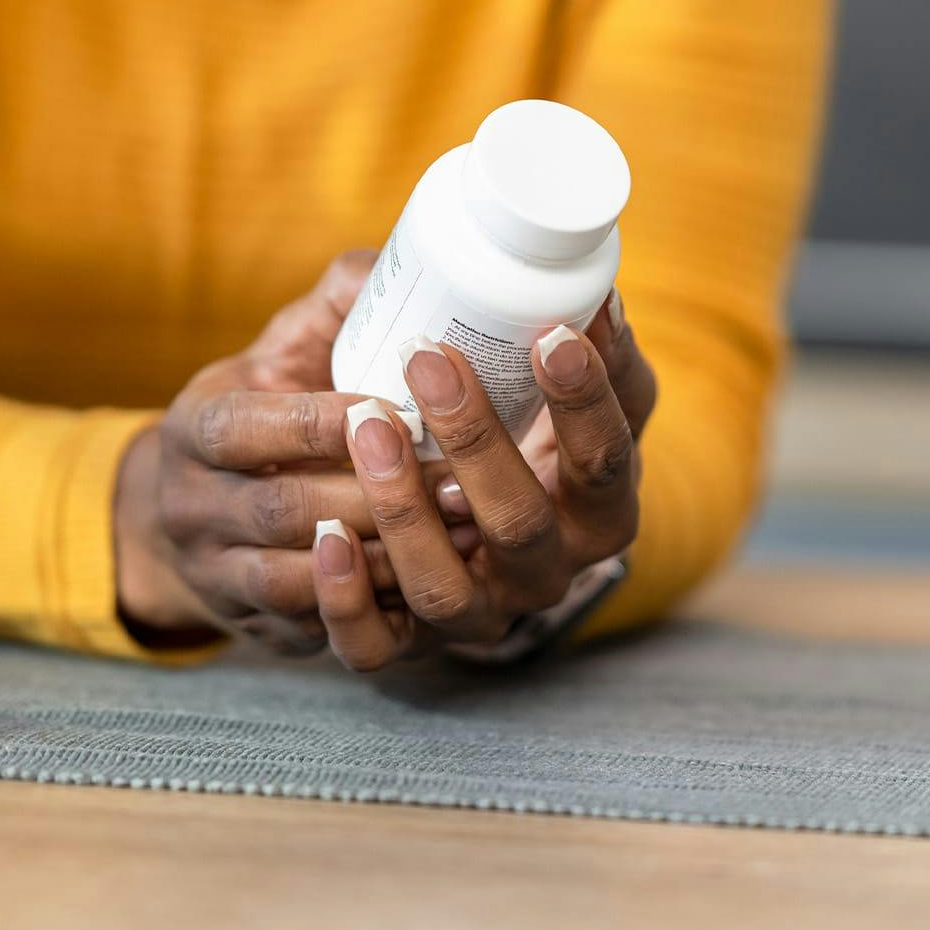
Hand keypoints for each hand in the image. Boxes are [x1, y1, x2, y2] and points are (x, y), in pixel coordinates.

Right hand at [113, 253, 479, 655]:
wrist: (182, 520)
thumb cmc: (255, 417)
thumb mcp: (273, 355)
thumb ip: (333, 308)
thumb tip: (395, 261)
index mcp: (194, 431)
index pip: (242, 428)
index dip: (315, 422)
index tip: (392, 406)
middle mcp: (195, 508)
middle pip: (283, 508)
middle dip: (374, 494)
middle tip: (459, 476)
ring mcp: (220, 577)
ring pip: (298, 581)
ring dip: (383, 557)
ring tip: (460, 530)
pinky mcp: (258, 633)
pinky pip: (315, 636)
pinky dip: (375, 611)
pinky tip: (438, 583)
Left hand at [313, 290, 655, 670]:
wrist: (457, 521)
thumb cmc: (520, 430)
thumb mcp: (558, 387)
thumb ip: (580, 338)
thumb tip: (591, 283)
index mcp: (596, 511)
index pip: (607, 464)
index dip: (585, 404)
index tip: (551, 336)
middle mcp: (543, 574)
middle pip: (521, 524)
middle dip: (475, 439)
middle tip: (427, 359)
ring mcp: (474, 614)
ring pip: (444, 588)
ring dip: (402, 508)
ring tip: (367, 425)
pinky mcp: (405, 644)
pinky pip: (375, 646)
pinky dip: (344, 598)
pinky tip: (322, 536)